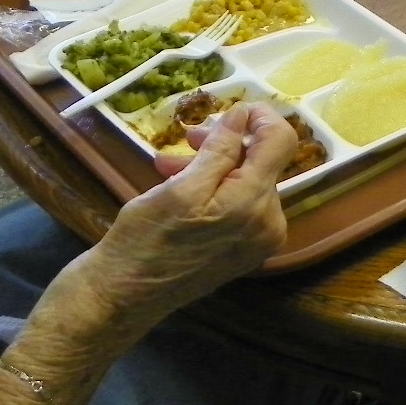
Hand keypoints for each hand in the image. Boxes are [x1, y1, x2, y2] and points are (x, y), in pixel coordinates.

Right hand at [94, 103, 295, 321]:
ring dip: (211, 166)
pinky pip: (237, 205)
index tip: (232, 108)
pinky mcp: (243, 250)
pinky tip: (177, 185)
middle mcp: (268, 224)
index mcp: (256, 205)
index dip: (261, 117)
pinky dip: (213, 189)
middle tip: (186, 138)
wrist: (125, 296)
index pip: (280, 142)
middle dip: (223, 145)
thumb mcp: (180, 187)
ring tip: (168, 164)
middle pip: (259, 163)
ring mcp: (258, 240)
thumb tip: (243, 116)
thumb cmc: (146, 239)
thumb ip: (219, 150)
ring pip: (244, 182)